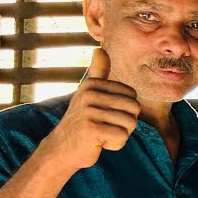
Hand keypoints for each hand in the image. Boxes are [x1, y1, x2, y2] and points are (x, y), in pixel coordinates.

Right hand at [42, 48, 139, 171]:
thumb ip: (97, 73)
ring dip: (120, 135)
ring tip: (102, 134)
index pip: (132, 96)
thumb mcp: (88, 94)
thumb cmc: (82, 121)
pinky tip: (100, 143)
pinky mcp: (92, 129)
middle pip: (134, 109)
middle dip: (126, 123)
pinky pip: (122, 137)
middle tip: (106, 127)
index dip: (125, 111)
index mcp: (92, 85)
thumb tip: (100, 49)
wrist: (62, 148)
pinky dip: (115, 144)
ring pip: (130, 124)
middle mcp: (89, 94)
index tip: (106, 115)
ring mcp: (89, 111)